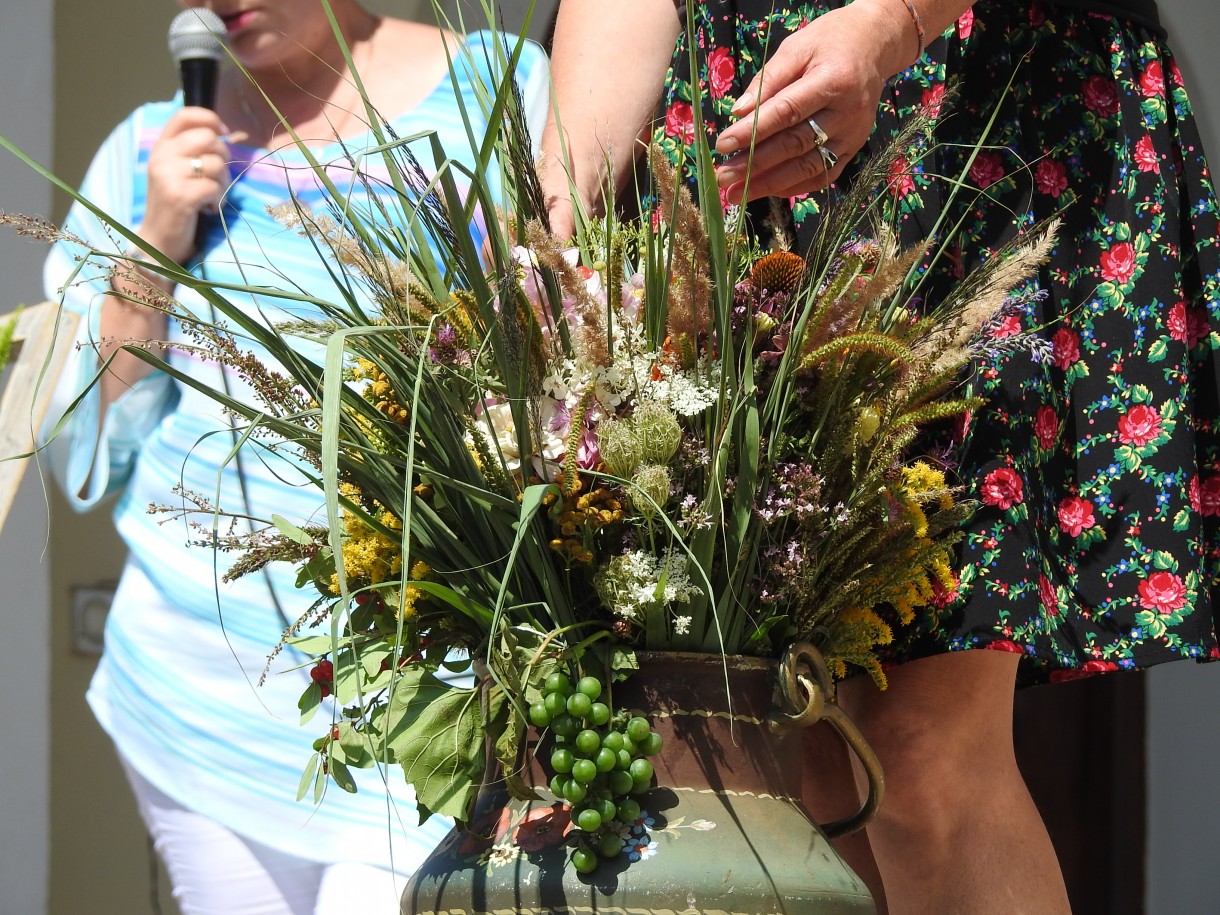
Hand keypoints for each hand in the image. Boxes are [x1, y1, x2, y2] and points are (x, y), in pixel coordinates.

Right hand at [139, 106, 233, 263]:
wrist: (158, 241)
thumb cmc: (176, 204)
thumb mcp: (178, 171)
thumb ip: (195, 150)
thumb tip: (229, 134)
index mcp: (161, 146)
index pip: (185, 115)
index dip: (210, 119)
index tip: (224, 133)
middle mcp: (161, 156)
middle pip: (209, 138)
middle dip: (223, 157)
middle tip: (216, 177)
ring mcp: (168, 175)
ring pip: (215, 164)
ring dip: (223, 182)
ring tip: (211, 196)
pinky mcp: (179, 195)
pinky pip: (214, 187)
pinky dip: (218, 199)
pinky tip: (207, 208)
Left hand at [712, 3, 909, 203]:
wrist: (873, 47)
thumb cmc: (829, 43)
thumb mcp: (796, 47)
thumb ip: (768, 80)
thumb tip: (738, 112)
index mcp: (833, 81)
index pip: (786, 112)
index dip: (753, 132)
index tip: (722, 145)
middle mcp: (847, 114)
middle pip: (794, 145)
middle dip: (754, 165)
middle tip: (722, 177)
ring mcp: (853, 136)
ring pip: (807, 167)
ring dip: (768, 184)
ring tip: (735, 193)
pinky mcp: (854, 149)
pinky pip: (822, 176)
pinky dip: (793, 186)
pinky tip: (766, 190)